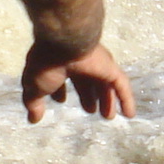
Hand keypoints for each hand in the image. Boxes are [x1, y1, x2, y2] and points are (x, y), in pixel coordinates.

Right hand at [21, 41, 135, 122]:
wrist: (64, 44)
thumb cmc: (46, 64)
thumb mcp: (35, 87)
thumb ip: (34, 103)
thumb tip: (33, 119)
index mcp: (60, 63)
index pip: (62, 77)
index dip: (61, 90)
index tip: (61, 101)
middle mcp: (79, 63)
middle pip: (86, 82)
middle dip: (88, 97)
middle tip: (91, 111)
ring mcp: (97, 65)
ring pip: (105, 85)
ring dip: (107, 101)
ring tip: (108, 117)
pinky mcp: (111, 69)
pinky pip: (122, 86)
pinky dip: (127, 100)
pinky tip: (130, 114)